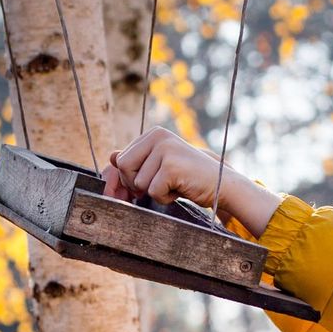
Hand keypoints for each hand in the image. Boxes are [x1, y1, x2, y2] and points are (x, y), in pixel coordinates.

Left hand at [106, 127, 282, 236]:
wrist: (221, 184)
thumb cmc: (188, 176)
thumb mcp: (160, 165)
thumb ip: (138, 160)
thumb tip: (112, 156)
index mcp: (153, 133)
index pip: (122, 160)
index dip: (132, 178)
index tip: (150, 182)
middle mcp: (158, 136)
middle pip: (125, 169)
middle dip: (138, 185)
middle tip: (161, 184)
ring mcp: (165, 149)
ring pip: (138, 183)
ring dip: (155, 192)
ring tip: (175, 184)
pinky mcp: (172, 166)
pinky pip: (153, 192)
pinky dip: (165, 198)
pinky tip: (181, 189)